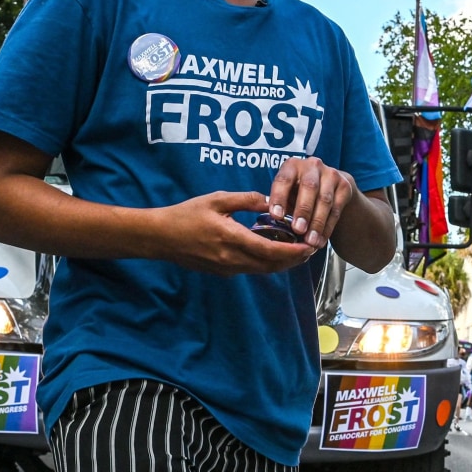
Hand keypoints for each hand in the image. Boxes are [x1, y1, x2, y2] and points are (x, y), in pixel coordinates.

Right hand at [158, 190, 315, 275]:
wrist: (160, 237)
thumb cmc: (186, 215)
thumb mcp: (216, 199)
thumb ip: (246, 199)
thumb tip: (270, 201)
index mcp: (231, 239)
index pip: (270, 252)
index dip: (293, 252)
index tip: (309, 246)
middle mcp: (231, 259)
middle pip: (271, 266)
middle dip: (293, 260)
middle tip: (310, 249)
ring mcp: (226, 268)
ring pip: (261, 270)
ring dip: (281, 263)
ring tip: (297, 251)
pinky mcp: (221, 271)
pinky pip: (250, 269)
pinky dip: (265, 263)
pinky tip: (272, 251)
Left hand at [267, 156, 357, 248]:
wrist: (329, 185)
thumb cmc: (298, 192)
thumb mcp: (286, 193)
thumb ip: (280, 204)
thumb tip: (273, 223)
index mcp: (292, 165)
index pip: (284, 179)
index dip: (279, 197)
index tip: (276, 216)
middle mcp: (312, 165)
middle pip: (309, 187)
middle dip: (303, 210)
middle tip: (298, 230)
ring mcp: (331, 174)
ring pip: (325, 200)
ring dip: (317, 223)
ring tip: (310, 241)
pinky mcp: (344, 186)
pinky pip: (336, 210)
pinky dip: (327, 228)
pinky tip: (320, 241)